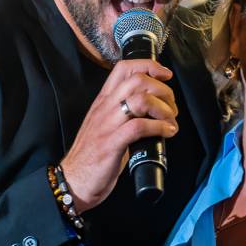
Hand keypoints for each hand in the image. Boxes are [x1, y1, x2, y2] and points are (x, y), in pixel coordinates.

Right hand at [59, 58, 177, 212]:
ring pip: (141, 100)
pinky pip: (139, 126)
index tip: (164, 75)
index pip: (124, 68)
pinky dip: (159, 127)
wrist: (74, 179)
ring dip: (163, 109)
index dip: (149, 66)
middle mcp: (105, 108)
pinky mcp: (112, 143)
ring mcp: (108, 125)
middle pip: (138, 80)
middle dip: (163, 90)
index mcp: (103, 101)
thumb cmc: (92, 155)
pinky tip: (166, 132)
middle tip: (171, 106)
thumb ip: (123, 112)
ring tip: (170, 121)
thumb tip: (152, 108)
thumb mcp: (106, 124)